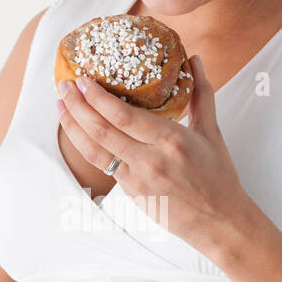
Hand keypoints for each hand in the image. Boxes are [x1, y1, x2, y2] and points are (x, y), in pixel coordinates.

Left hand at [56, 56, 252, 258]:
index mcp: (171, 140)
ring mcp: (138, 180)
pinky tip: (79, 132)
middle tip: (64, 87)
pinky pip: (103, 166)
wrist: (220, 221)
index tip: (84, 80)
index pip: (124, 115)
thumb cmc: (218, 177)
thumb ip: (202, 95)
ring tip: (61, 107)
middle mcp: (150, 160)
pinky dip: (87, 146)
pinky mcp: (132, 194)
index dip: (97, 97)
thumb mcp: (211, 133)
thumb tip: (194, 59)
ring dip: (73, 127)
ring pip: (95, 150)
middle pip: (102, 130)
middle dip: (77, 106)